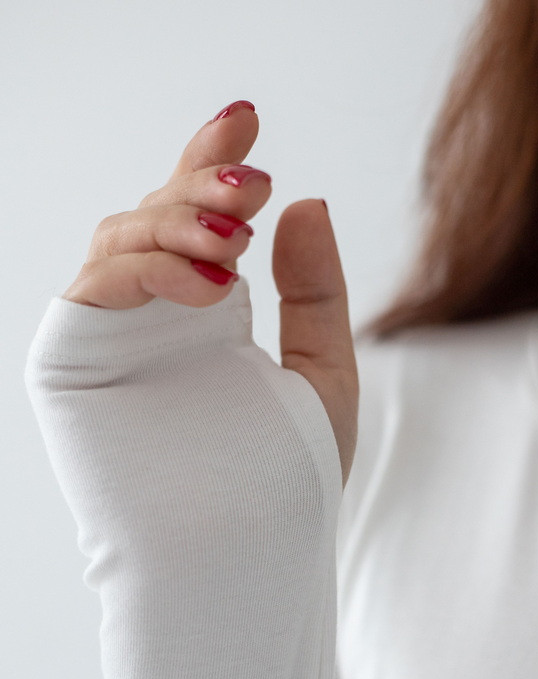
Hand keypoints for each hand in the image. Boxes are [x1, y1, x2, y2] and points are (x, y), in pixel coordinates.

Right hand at [62, 101, 358, 487]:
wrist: (248, 560)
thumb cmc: (287, 484)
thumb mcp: (322, 373)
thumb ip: (314, 292)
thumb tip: (306, 201)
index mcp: (207, 317)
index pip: (197, 222)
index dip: (210, 164)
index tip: (248, 118)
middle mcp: (155, 320)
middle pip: (155, 216)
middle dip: (202, 187)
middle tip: (255, 183)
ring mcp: (112, 339)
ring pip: (119, 239)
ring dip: (178, 222)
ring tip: (239, 242)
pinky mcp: (74, 363)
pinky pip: (96, 287)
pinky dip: (147, 267)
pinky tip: (211, 282)